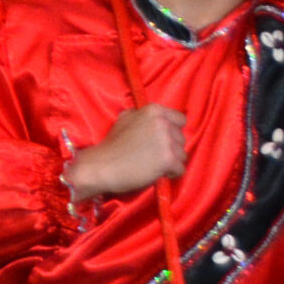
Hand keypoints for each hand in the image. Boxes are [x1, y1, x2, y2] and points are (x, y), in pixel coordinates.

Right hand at [63, 104, 186, 200]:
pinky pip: (180, 169)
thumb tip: (156, 118)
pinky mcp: (168, 159)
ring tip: (152, 164)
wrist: (101, 165)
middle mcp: (163, 123)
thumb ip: (143, 116)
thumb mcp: (125, 119)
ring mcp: (167, 141)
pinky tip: (154, 172)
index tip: (160, 139)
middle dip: (170, 147)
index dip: (172, 131)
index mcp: (154, 110)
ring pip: (182, 154)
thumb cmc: (112, 144)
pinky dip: (170, 174)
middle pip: (181, 138)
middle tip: (151, 154)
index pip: (180, 119)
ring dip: (170, 161)